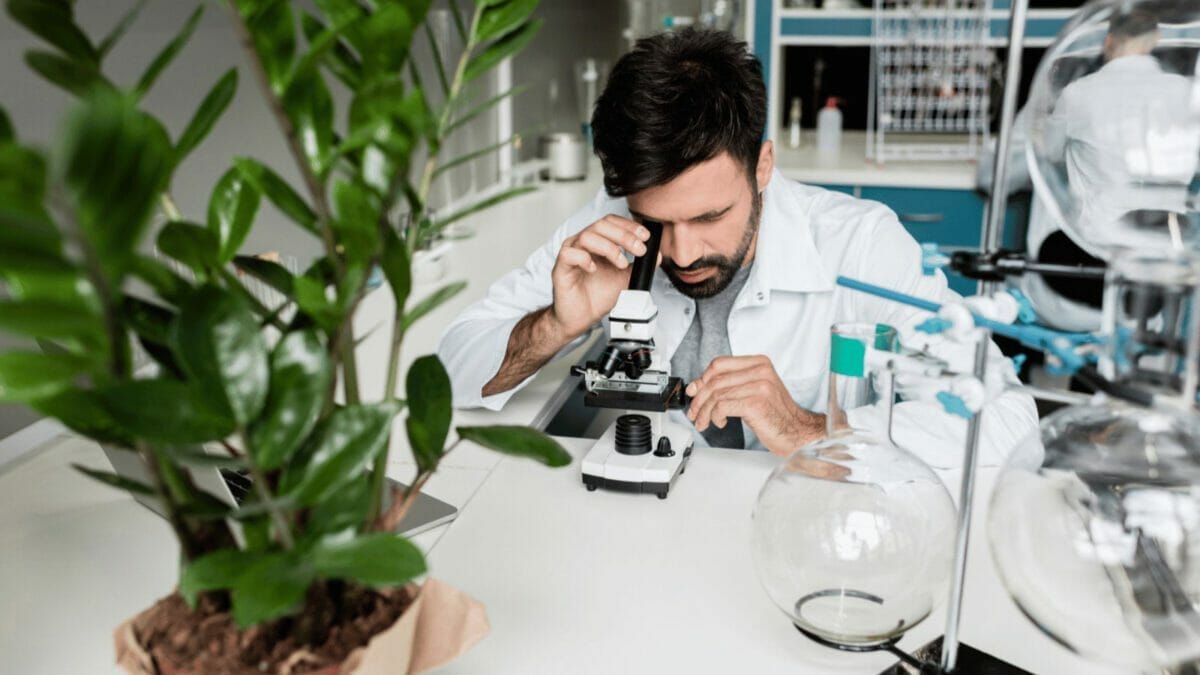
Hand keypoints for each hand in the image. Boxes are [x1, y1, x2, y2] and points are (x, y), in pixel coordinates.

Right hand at [547, 215, 655, 338]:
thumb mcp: (624, 279)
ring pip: (587, 236)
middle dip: (624, 235)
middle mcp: (582, 244)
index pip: (611, 222)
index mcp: (596, 242)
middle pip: (601, 225)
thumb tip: (655, 256)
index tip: (645, 236)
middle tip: (639, 249)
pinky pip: (569, 254)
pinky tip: (594, 268)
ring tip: (621, 263)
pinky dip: (584, 258)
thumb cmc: (596, 297)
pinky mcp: (561, 268)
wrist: (581, 317)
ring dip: (609, 247)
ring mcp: (571, 254)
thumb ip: (637, 266)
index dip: (629, 226)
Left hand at [685, 355, 824, 456]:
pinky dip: (715, 416)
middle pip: (715, 381)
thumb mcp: (752, 392)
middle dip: (699, 400)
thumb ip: (729, 385)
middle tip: (694, 413)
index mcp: (759, 363)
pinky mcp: (756, 402)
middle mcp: (760, 370)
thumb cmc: (775, 414)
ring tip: (704, 422)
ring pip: (717, 395)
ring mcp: (760, 385)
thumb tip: (697, 386)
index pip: (719, 364)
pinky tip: (721, 422)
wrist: (797, 432)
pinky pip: (723, 406)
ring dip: (705, 412)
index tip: (694, 392)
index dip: (702, 378)